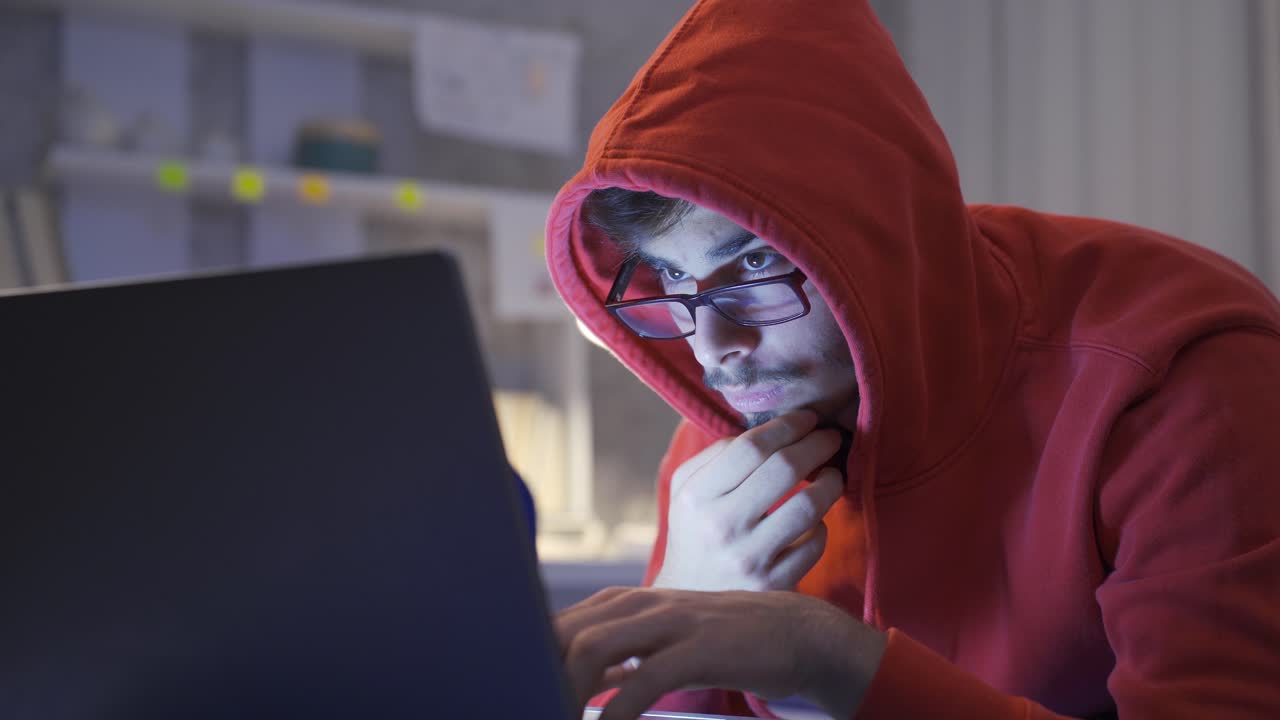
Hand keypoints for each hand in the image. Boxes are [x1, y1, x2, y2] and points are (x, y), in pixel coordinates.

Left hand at [556, 586, 886, 719]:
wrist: (795, 632)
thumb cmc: (721, 641)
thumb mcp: (660, 640)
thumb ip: (616, 652)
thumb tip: (568, 676)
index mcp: (623, 602)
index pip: (554, 625)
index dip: (529, 659)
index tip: (517, 692)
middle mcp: (638, 604)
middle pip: (561, 634)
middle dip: (537, 675)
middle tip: (528, 705)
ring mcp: (669, 622)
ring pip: (592, 649)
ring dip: (565, 691)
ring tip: (556, 716)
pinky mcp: (698, 648)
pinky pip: (643, 680)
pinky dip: (615, 711)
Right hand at [653, 410, 844, 590]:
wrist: (688, 599)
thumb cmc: (694, 531)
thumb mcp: (686, 489)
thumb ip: (717, 454)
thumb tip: (769, 430)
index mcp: (695, 495)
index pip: (750, 446)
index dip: (787, 426)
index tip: (807, 418)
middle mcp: (720, 526)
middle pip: (784, 468)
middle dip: (817, 444)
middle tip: (830, 438)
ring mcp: (749, 558)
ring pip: (808, 505)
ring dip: (830, 482)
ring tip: (833, 474)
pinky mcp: (773, 586)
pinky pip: (815, 544)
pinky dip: (821, 526)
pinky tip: (814, 521)